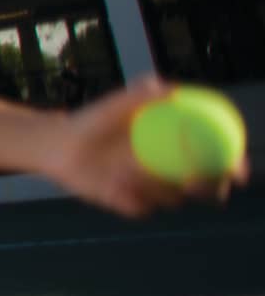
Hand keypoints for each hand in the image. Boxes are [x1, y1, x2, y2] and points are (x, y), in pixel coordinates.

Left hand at [42, 76, 248, 217]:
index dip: (233, 164)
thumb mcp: (116, 103)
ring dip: (156, 186)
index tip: (236, 168)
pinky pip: (142, 208)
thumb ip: (141, 95)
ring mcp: (153, 190)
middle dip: (208, 188)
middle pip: (207, 188)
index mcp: (176, 145)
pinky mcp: (132, 205)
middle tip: (189, 177)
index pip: (216, 157)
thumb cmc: (93, 119)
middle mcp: (170, 170)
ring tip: (123, 168)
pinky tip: (112, 182)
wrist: (59, 144)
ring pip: (173, 199)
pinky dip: (132, 197)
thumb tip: (165, 86)